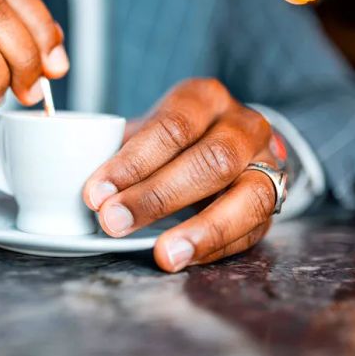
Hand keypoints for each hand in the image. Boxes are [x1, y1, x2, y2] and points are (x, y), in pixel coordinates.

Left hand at [83, 78, 278, 272]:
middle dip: (157, 196)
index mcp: (204, 98)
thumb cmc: (175, 138)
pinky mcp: (275, 200)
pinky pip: (253, 228)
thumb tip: (79, 185)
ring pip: (247, 196)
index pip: (171, 127)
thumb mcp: (149, 130)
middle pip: (210, 159)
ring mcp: (268, 162)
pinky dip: (215, 247)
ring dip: (201, 230)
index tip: (95, 193)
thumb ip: (120, 150)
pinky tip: (184, 257)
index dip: (132, 163)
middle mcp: (243, 124)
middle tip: (113, 222)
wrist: (228, 140)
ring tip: (162, 254)